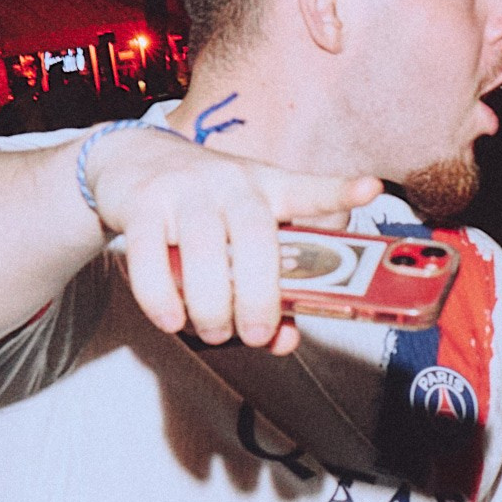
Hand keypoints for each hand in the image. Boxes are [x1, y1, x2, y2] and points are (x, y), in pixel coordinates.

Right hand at [90, 131, 380, 352]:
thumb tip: (283, 342)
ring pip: (204, 250)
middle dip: (259, 296)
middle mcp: (233, 183)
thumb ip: (269, 289)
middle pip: (256, 237)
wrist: (132, 158)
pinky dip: (161, 297)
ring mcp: (187, 190)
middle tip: (257, 334)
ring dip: (211, 304)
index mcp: (269, 187)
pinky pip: (150, 256)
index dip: (340, 192)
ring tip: (215, 332)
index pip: (310, 189)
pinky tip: (172, 320)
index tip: (369, 189)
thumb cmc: (204, 206)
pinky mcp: (143, 204)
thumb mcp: (242, 234)